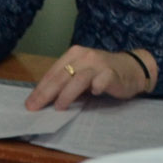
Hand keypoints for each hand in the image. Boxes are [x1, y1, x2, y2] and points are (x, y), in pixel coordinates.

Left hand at [25, 45, 154, 109]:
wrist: (133, 68)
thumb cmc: (103, 74)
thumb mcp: (81, 75)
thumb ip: (65, 83)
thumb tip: (42, 100)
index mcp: (74, 55)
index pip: (52, 73)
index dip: (40, 89)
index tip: (29, 103)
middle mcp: (85, 56)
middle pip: (61, 76)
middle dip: (46, 93)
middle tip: (35, 108)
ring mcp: (99, 64)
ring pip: (78, 79)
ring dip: (66, 94)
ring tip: (58, 107)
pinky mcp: (112, 73)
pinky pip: (101, 81)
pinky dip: (96, 88)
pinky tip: (93, 94)